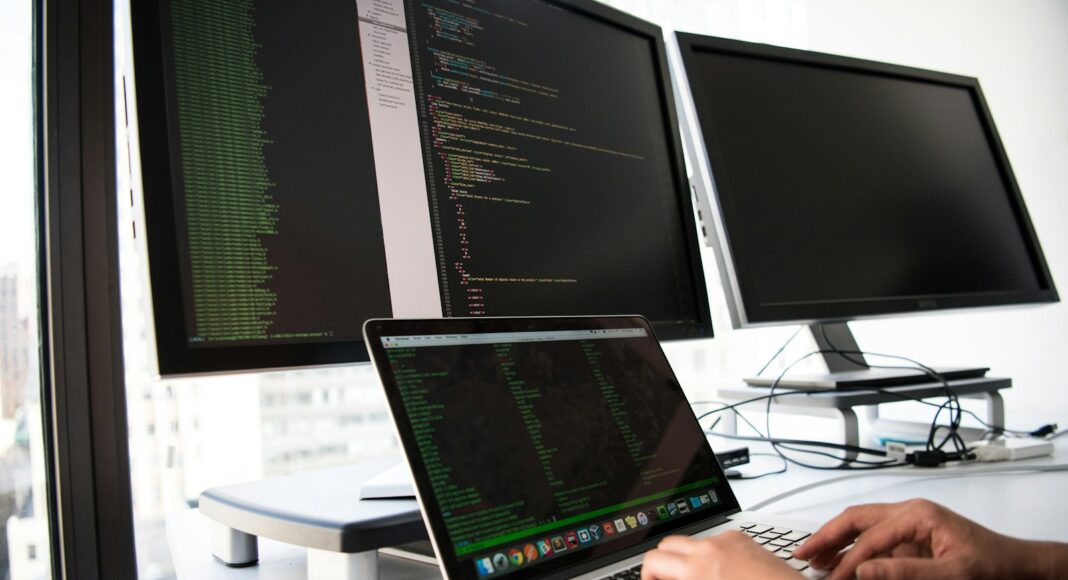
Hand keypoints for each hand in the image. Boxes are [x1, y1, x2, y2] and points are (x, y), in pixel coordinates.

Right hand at [641, 530, 801, 579]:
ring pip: (692, 541)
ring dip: (688, 558)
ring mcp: (727, 540)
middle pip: (666, 544)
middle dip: (664, 563)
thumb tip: (666, 579)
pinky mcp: (742, 537)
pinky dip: (712, 553)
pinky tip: (724, 571)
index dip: (647, 574)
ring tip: (700, 577)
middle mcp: (709, 548)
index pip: (653, 560)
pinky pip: (716, 539)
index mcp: (696, 569)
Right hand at [793, 499, 1064, 579]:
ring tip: (813, 558)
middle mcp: (910, 514)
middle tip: (803, 553)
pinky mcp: (912, 542)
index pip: (871, 537)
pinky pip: (874, 542)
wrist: (1021, 569)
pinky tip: (841, 564)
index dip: (848, 561)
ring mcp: (910, 527)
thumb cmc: (995, 566)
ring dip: (836, 542)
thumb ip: (907, 571)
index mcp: (918, 515)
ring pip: (861, 527)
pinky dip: (854, 552)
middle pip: (856, 519)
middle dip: (827, 536)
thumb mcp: (953, 573)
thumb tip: (865, 569)